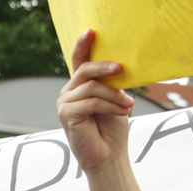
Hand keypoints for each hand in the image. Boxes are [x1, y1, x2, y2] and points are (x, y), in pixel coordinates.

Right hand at [57, 29, 134, 175]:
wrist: (108, 155)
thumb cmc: (111, 129)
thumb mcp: (113, 99)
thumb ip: (108, 84)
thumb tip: (116, 67)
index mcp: (79, 86)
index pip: (78, 61)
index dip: (82, 45)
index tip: (91, 32)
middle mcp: (68, 93)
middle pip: (86, 70)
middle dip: (106, 68)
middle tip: (122, 71)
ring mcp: (64, 104)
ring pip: (92, 87)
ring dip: (114, 95)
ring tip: (128, 105)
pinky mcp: (66, 115)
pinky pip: (90, 102)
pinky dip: (109, 106)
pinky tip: (120, 112)